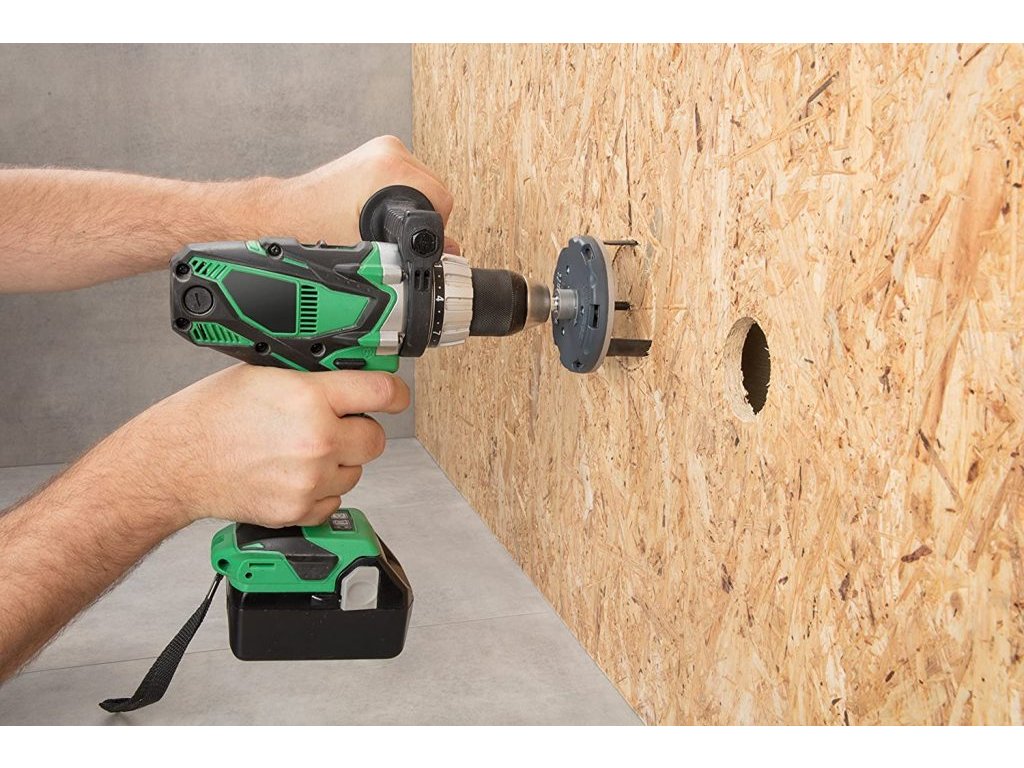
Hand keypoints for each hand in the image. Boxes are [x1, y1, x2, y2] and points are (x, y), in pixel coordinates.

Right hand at [120, 365, 409, 528]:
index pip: (382, 392)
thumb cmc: (211, 416)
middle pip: (376, 438)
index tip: (395, 395)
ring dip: (339, 462)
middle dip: (360, 430)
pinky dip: (321, 491)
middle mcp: (316, 440)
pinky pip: (334, 501)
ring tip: (301, 451)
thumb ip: (313, 376)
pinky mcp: (298, 510)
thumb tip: (351, 373)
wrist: (176, 462)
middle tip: (335, 425)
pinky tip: (292, 474)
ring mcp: (309, 479)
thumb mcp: (265, 374)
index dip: (394, 392)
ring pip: (356, 472)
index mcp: (309, 398)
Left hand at [267, 135, 459, 252]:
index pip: (441, 200)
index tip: (419, 243)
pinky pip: (405, 180)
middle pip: (432, 191)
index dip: (434, 229)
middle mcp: (387, 151)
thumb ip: (414, 249)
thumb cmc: (312, 227)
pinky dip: (398, 199)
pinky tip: (378, 213)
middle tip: (395, 237)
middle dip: (420, 219)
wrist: (282, 215)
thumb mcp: (371, 249)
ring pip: (420, 186)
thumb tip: (447, 251)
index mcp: (388, 167)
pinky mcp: (374, 156)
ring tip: (382, 225)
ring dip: (409, 209)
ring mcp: (381, 150)